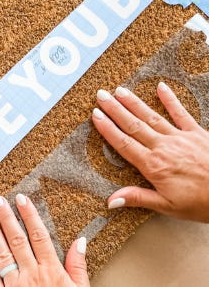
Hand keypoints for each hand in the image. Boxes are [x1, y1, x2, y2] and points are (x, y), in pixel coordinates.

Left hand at [0, 194, 89, 286]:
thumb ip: (78, 266)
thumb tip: (80, 240)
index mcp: (51, 271)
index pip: (39, 235)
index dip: (29, 215)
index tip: (22, 198)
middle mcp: (31, 274)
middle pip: (18, 240)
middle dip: (6, 217)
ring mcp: (15, 286)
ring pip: (2, 254)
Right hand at [92, 82, 208, 222]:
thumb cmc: (200, 202)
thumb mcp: (166, 206)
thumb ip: (137, 198)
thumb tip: (110, 200)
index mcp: (153, 165)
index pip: (124, 143)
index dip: (108, 128)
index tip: (96, 115)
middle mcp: (163, 147)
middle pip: (133, 125)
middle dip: (115, 109)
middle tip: (101, 95)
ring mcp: (179, 137)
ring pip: (151, 116)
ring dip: (134, 102)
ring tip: (120, 91)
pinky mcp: (196, 133)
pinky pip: (181, 113)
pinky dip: (170, 100)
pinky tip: (160, 87)